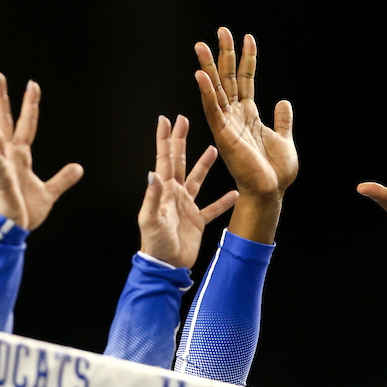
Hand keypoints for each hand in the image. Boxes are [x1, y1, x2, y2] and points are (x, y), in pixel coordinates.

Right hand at [0, 72, 82, 230]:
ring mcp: (3, 168)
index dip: (29, 106)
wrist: (13, 231)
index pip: (26, 126)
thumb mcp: (49, 193)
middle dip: (1, 99)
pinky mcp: (2, 184)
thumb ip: (63, 179)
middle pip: (5, 122)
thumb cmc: (24, 211)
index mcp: (19, 158)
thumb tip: (79, 168)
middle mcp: (8, 157)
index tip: (32, 84)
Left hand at [138, 114, 237, 268]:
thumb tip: (152, 172)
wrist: (166, 266)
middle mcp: (176, 195)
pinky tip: (235, 193)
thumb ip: (153, 196)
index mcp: (164, 191)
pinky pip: (213, 209)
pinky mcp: (198, 222)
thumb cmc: (155, 243)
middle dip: (181, 142)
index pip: (164, 160)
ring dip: (204, 165)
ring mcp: (187, 207)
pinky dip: (224, 202)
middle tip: (184, 120)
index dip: (164, 140)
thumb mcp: (151, 219)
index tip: (166, 120)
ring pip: (198, 181)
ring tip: (213, 149)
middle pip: (179, 163)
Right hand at [194, 29, 297, 200]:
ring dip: (208, 67)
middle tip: (222, 30)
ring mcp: (228, 125)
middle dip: (224, 54)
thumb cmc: (276, 173)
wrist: (270, 192)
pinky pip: (212, 111)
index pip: (246, 80)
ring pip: (215, 90)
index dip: (247, 59)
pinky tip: (201, 75)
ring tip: (202, 44)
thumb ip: (282, 120)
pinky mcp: (223, 136)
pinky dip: (206, 93)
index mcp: (249, 115)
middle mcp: (235, 117)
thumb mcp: (284, 139)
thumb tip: (283, 101)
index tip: (248, 37)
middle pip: (227, 79)